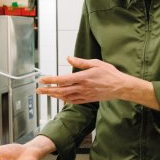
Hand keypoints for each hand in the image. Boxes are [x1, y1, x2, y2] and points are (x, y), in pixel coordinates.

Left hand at [37, 56, 158, 109]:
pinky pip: (73, 101)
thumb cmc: (110, 74)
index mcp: (82, 77)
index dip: (50, 80)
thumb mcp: (96, 63)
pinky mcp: (87, 99)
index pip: (61, 80)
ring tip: (46, 93)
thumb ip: (80, 62)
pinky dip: (64, 100)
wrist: (120, 87)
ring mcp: (84, 95)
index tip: (41, 79)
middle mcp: (81, 88)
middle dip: (47, 90)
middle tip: (38, 90)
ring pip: (65, 97)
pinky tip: (60, 98)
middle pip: (60, 91)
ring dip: (54, 95)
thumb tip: (68, 58)